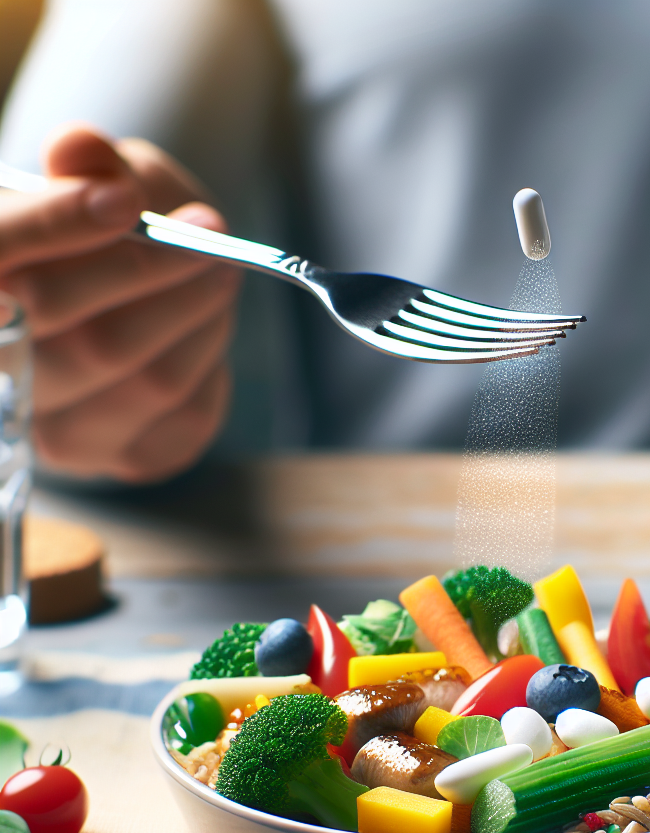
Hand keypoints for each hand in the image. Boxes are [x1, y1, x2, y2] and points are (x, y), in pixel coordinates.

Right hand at [0, 124, 241, 482]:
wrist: (123, 314)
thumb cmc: (102, 241)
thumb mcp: (93, 183)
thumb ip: (89, 165)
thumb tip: (79, 147)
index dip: (56, 227)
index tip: (123, 201)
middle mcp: (0, 373)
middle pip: (75, 330)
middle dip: (152, 275)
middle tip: (207, 240)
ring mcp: (54, 430)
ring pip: (143, 376)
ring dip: (196, 316)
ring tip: (217, 275)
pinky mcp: (116, 457)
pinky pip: (183, 412)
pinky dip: (210, 357)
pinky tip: (205, 326)